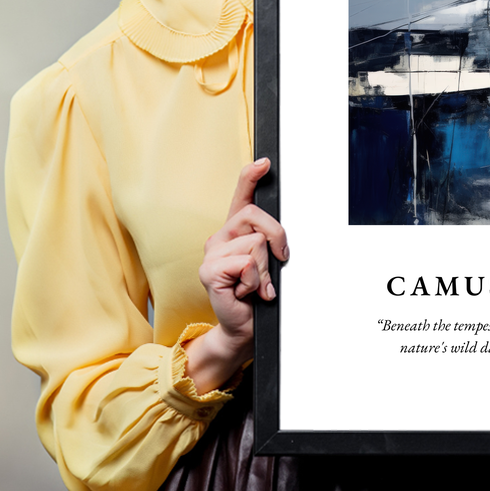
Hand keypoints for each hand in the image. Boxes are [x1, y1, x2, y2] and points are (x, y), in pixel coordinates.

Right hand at [184, 158, 288, 392]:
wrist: (244, 327)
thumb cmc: (258, 295)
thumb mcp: (269, 262)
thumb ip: (270, 243)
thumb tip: (280, 235)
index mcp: (235, 232)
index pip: (241, 196)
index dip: (251, 176)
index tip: (265, 162)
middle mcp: (220, 237)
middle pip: (256, 216)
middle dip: (277, 238)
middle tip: (277, 262)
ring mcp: (212, 253)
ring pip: (255, 243)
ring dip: (265, 269)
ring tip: (256, 285)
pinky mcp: (209, 271)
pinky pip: (246, 263)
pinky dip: (255, 281)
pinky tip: (246, 292)